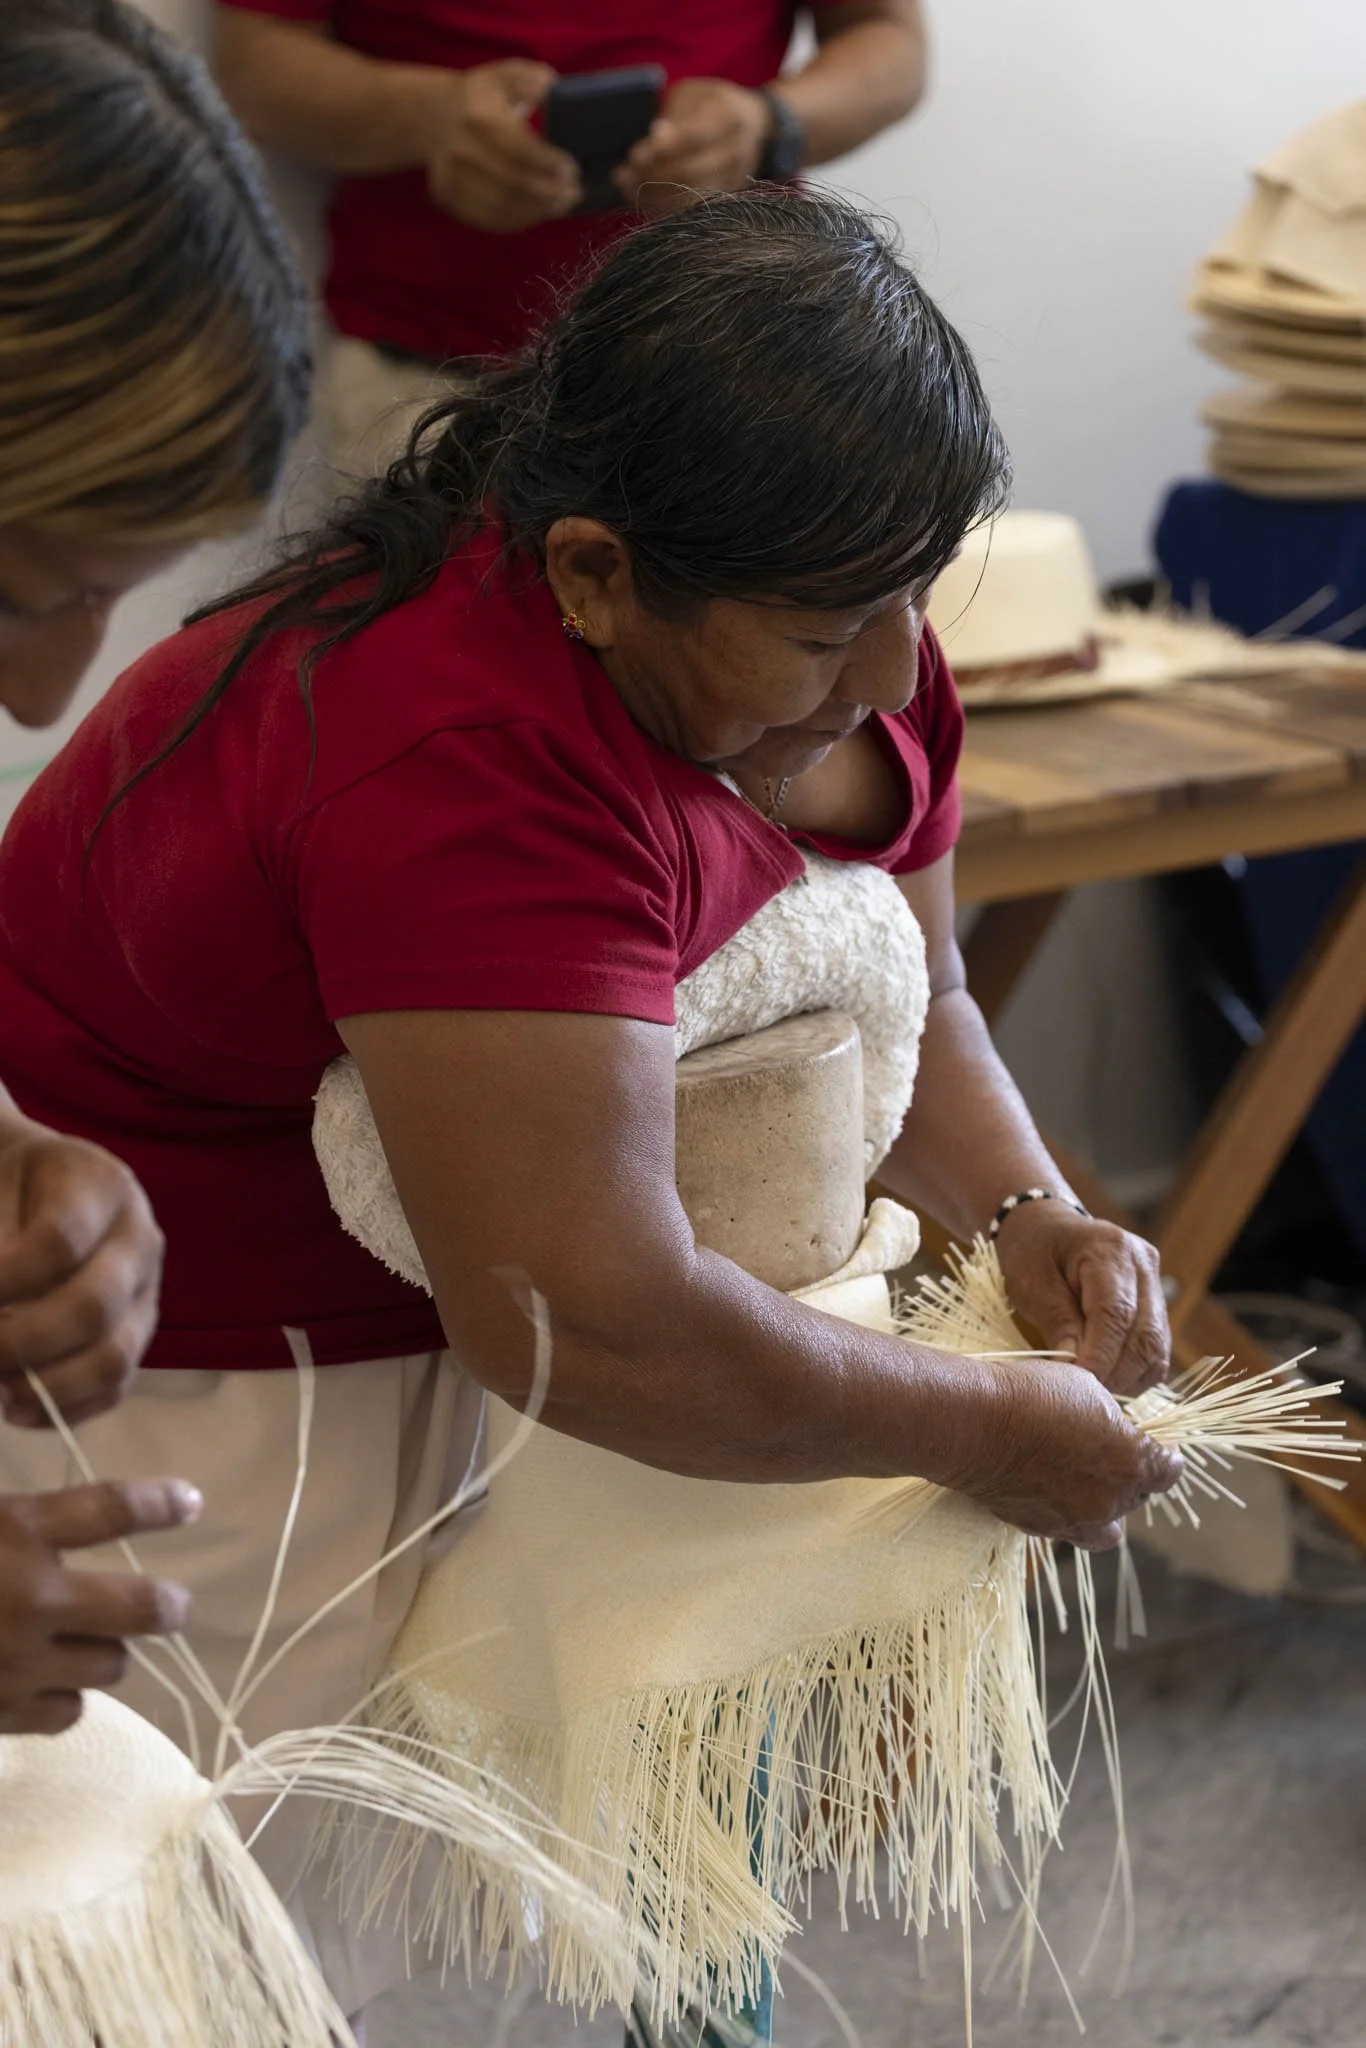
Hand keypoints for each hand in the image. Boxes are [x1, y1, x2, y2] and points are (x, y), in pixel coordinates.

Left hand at [0, 1125, 162, 1428]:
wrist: (41, 1184)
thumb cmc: (9, 1183)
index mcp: (101, 1187)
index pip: (60, 1243)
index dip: (7, 1280)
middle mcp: (139, 1240)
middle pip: (94, 1307)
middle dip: (22, 1343)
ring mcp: (145, 1292)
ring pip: (114, 1357)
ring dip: (46, 1388)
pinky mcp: (137, 1334)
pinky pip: (115, 1387)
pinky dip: (64, 1410)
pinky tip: (16, 1410)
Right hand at [0, 1479, 197, 1734]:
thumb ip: (22, 1523)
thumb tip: (52, 1521)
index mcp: (17, 1532)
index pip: (110, 1508)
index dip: (159, 1505)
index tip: (190, 1503)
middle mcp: (32, 1598)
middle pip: (140, 1607)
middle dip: (165, 1606)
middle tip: (173, 1605)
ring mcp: (20, 1663)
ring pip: (110, 1664)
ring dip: (103, 1651)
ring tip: (82, 1641)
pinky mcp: (5, 1715)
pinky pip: (68, 1710)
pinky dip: (62, 1696)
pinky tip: (44, 1680)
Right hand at [424, 59, 580, 231]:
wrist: (433, 116)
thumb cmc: (482, 97)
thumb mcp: (506, 75)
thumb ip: (532, 79)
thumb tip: (551, 92)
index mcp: (478, 116)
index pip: (520, 148)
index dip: (549, 164)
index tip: (573, 170)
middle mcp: (461, 148)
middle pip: (514, 182)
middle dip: (549, 193)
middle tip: (574, 193)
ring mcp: (452, 176)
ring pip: (503, 205)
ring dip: (538, 211)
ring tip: (561, 205)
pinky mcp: (448, 197)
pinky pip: (488, 218)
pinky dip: (518, 220)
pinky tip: (537, 213)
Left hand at [619, 78, 770, 215]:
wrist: (756, 123)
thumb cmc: (713, 103)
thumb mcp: (693, 95)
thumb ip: (674, 116)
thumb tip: (656, 137)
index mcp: (728, 117)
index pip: (691, 138)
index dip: (660, 150)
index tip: (633, 157)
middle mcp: (736, 150)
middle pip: (689, 171)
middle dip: (651, 177)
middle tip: (622, 177)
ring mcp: (734, 177)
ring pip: (690, 195)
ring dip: (654, 195)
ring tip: (627, 189)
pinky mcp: (727, 195)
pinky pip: (693, 207)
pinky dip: (666, 207)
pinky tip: (645, 201)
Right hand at [954, 1353, 1181, 1549]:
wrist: (974, 1424)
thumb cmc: (1031, 1395)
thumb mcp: (1088, 1387)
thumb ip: (1113, 1417)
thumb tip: (1115, 1428)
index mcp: (1131, 1462)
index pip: (1170, 1470)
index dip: (1164, 1454)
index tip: (1155, 1443)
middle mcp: (1110, 1500)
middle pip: (1139, 1495)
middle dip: (1130, 1474)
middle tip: (1106, 1449)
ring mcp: (1075, 1520)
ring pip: (1109, 1525)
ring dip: (1105, 1504)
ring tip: (1085, 1481)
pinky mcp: (1041, 1528)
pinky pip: (1069, 1530)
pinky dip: (1069, 1514)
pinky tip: (1053, 1490)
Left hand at [993, 1202, 1169, 1397]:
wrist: (1046, 1227)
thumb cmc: (1032, 1251)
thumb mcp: (1032, 1282)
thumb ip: (1058, 1322)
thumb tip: (1077, 1369)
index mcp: (1110, 1250)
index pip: (1116, 1313)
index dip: (1101, 1356)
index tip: (1079, 1387)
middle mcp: (1143, 1265)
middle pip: (1145, 1334)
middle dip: (1117, 1375)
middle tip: (1086, 1401)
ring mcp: (1155, 1285)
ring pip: (1157, 1347)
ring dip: (1129, 1380)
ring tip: (1095, 1398)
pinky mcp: (1156, 1306)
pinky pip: (1155, 1350)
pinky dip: (1135, 1374)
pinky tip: (1108, 1385)